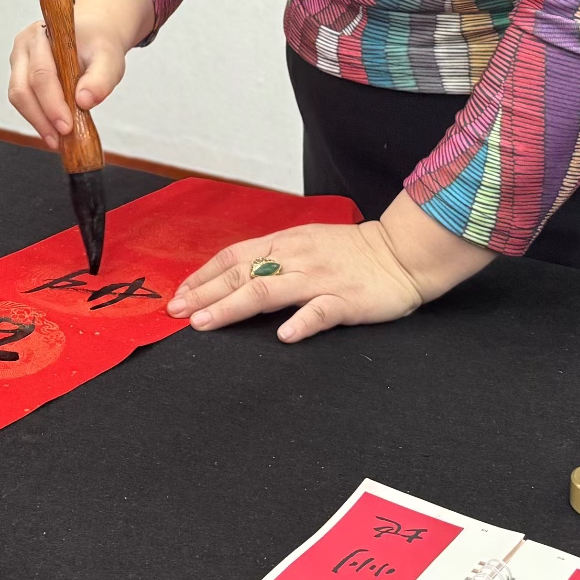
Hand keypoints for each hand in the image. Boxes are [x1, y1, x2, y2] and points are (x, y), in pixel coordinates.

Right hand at [3, 0, 147, 150]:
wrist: (93, 34)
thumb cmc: (99, 44)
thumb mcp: (109, 58)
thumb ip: (100, 79)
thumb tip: (84, 101)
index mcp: (43, 35)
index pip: (41, 73)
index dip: (51, 103)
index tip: (66, 126)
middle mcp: (25, 46)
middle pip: (22, 88)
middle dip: (41, 117)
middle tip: (60, 140)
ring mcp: (20, 60)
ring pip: (18, 96)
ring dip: (37, 121)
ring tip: (57, 141)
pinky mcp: (21, 74)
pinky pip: (24, 100)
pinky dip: (38, 117)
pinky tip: (53, 132)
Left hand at [173, 217, 434, 341]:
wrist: (402, 253)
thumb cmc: (354, 253)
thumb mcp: (308, 244)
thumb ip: (276, 257)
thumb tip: (238, 275)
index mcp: (286, 243)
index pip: (234, 257)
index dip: (204, 275)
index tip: (180, 295)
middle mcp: (297, 258)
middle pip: (242, 275)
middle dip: (205, 294)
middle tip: (177, 312)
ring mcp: (320, 280)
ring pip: (268, 291)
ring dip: (232, 307)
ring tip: (205, 323)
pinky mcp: (346, 300)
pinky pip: (320, 311)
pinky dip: (300, 322)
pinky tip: (283, 335)